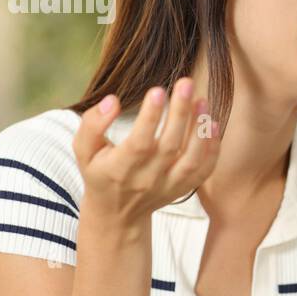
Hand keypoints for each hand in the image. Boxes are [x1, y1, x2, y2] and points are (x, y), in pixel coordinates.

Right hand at [73, 79, 221, 226]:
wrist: (117, 213)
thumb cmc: (99, 172)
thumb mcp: (84, 150)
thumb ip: (92, 125)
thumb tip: (112, 100)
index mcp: (119, 169)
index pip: (139, 143)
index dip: (149, 117)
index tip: (158, 90)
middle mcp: (147, 179)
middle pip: (169, 146)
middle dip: (180, 113)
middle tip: (186, 82)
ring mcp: (168, 185)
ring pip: (191, 159)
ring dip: (200, 130)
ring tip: (202, 100)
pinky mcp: (183, 188)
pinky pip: (204, 170)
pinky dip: (212, 149)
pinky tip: (212, 124)